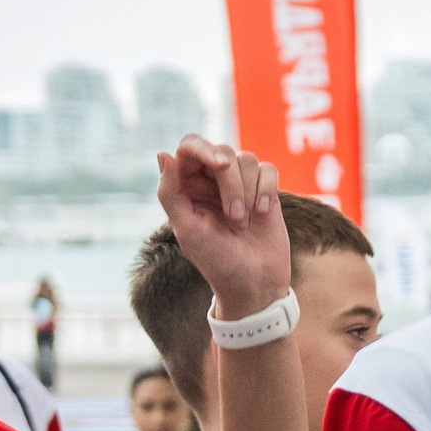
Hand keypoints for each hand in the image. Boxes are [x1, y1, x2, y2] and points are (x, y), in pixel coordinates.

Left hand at [155, 136, 288, 318]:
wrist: (254, 284)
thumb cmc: (216, 262)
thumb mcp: (187, 231)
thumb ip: (170, 194)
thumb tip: (162, 155)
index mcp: (186, 186)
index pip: (189, 146)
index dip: (204, 149)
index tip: (220, 165)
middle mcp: (211, 180)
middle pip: (222, 152)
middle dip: (231, 183)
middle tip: (234, 218)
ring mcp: (239, 184)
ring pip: (246, 159)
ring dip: (248, 193)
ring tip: (244, 224)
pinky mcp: (264, 190)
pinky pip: (268, 169)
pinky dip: (267, 189)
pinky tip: (263, 213)